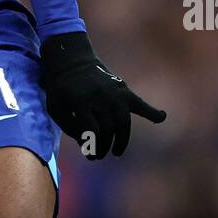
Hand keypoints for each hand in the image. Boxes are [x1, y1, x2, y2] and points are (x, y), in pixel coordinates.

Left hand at [40, 31, 165, 159]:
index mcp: (80, 100)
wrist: (72, 61)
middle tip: (99, 156)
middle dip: (103, 147)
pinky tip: (161, 117)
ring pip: (123, 123)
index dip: (91, 147)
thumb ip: (70, 127)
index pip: (91, 131)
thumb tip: (88, 146)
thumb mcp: (55, 108)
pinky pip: (140, 103)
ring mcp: (114, 92)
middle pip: (107, 129)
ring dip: (121, 140)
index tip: (89, 155)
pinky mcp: (123, 90)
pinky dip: (152, 111)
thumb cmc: (60, 89)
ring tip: (116, 152)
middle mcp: (99, 96)